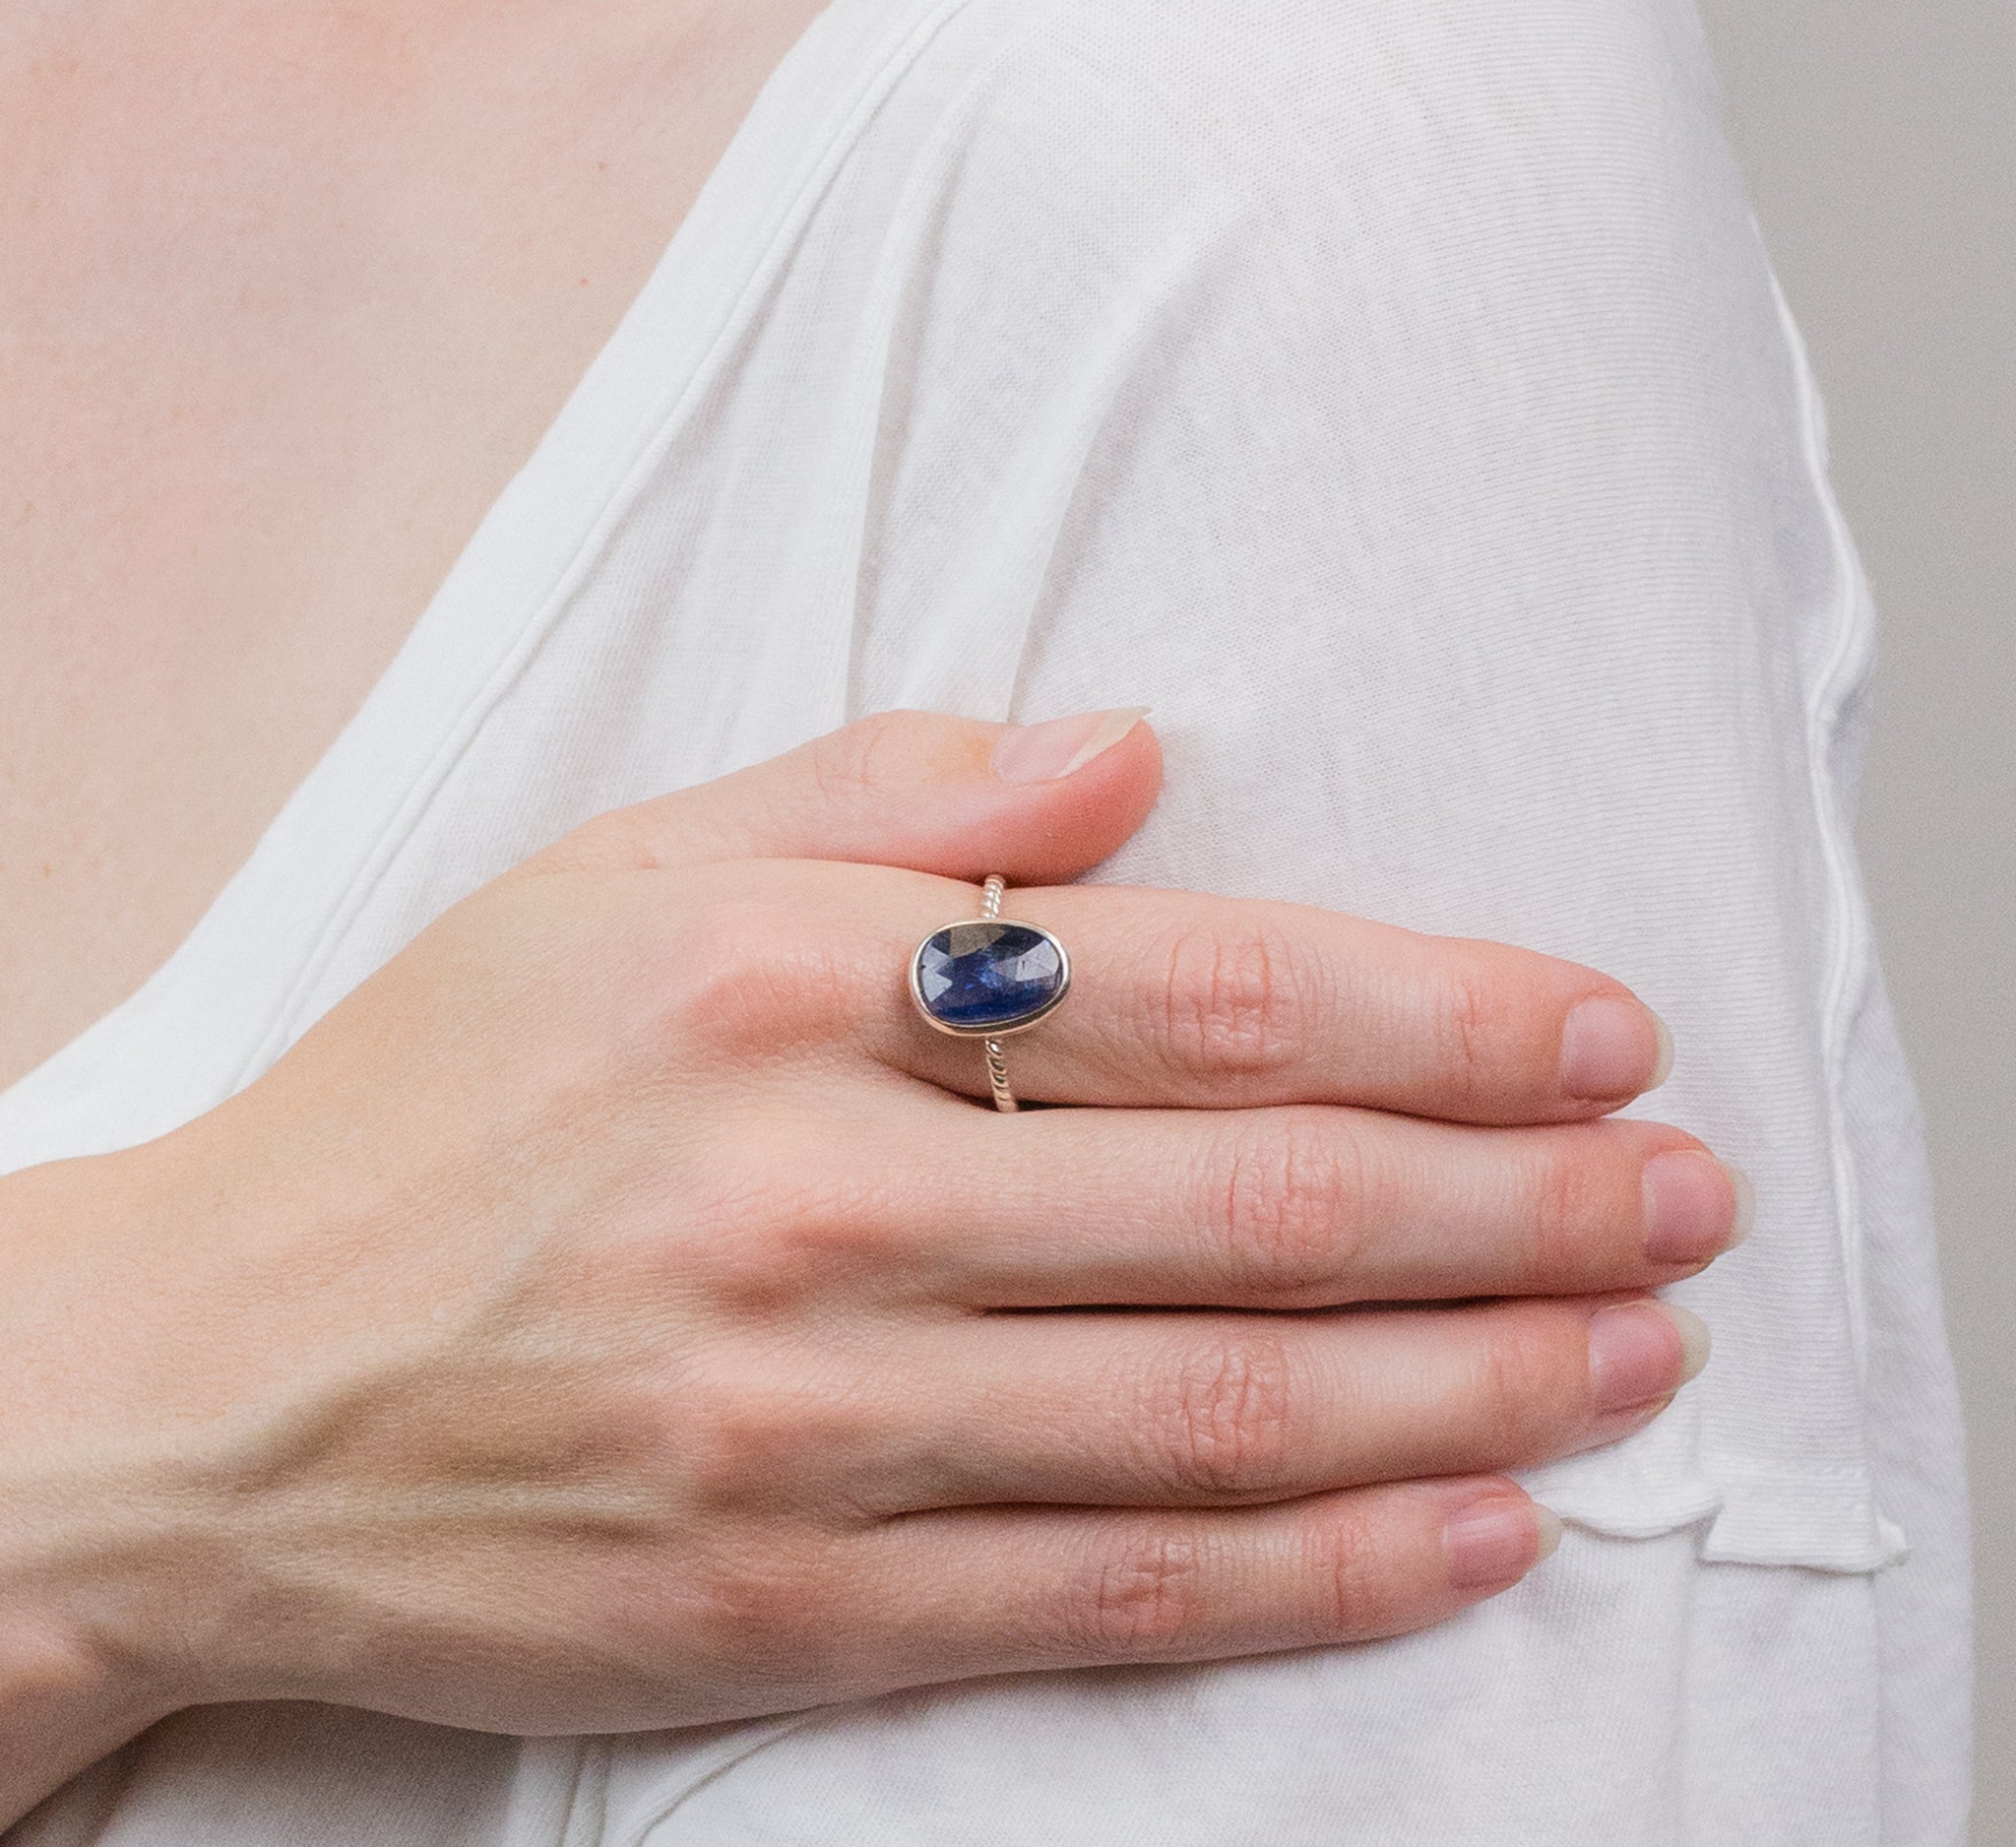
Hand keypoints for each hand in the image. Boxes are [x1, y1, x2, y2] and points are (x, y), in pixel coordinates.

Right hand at [0, 710, 1738, 1817]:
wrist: (197, 1387)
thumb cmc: (427, 1095)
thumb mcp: (618, 869)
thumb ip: (886, 793)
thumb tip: (1131, 753)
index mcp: (773, 982)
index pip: (1193, 990)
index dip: (1431, 1011)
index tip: (1592, 1029)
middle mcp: (809, 1205)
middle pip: (1256, 1210)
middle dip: (1517, 1202)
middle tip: (1684, 1193)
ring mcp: (806, 1430)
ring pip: (1226, 1419)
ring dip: (1475, 1386)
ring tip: (1638, 1350)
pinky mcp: (791, 1612)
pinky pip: (1118, 1597)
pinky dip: (1323, 1572)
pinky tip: (1471, 1534)